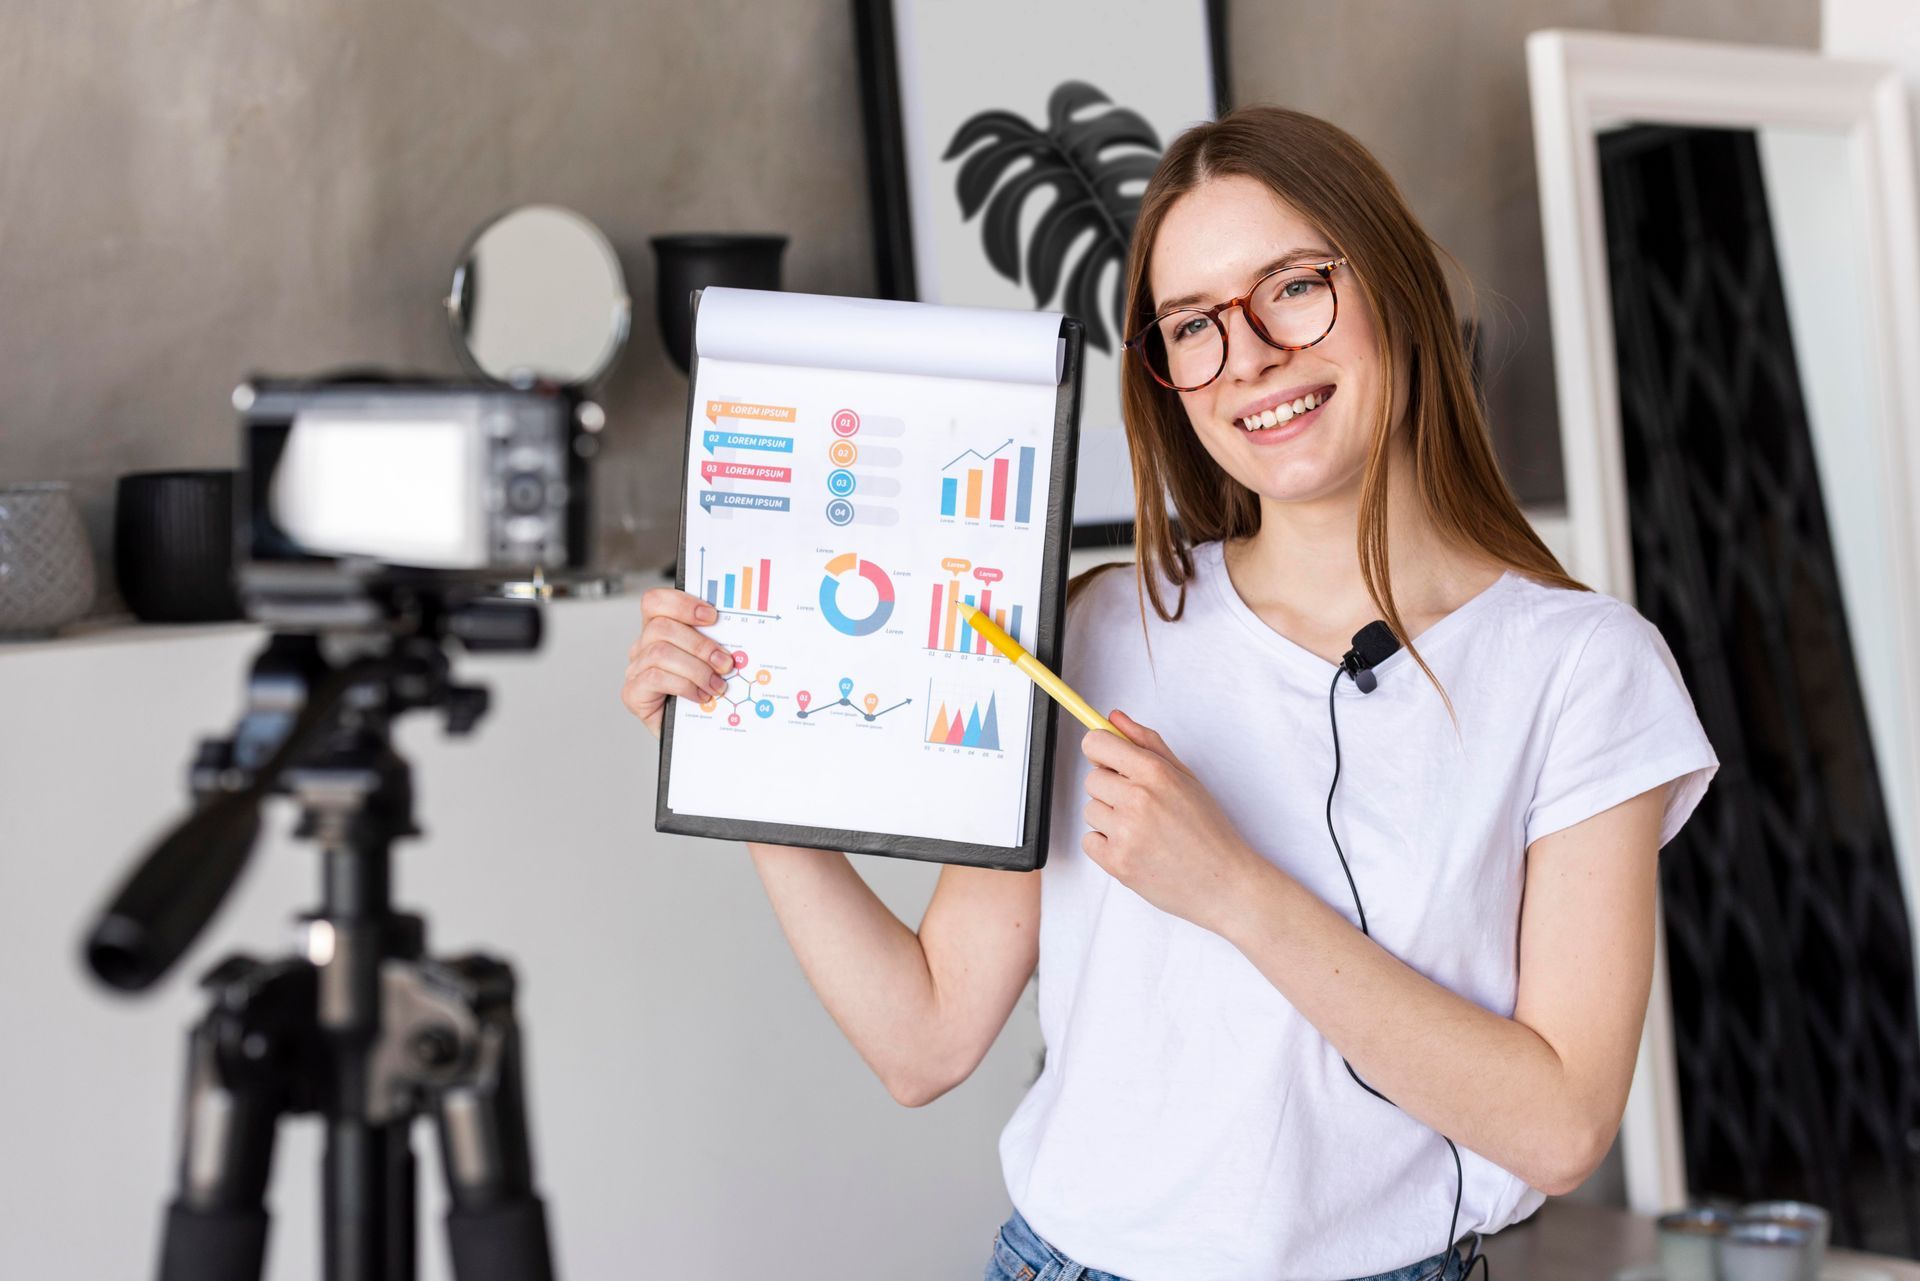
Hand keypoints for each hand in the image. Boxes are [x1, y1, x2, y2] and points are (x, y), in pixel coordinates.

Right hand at [622, 587, 737, 740]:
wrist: (692, 737)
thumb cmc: (702, 697)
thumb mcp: (710, 664)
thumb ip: (714, 645)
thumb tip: (737, 635)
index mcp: (659, 631)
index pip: (656, 602)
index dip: (682, 603)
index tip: (712, 616)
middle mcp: (643, 647)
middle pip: (661, 627)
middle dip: (700, 644)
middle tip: (725, 663)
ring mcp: (635, 670)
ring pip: (660, 652)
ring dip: (696, 668)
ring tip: (717, 685)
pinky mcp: (633, 693)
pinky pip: (655, 677)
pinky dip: (683, 685)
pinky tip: (700, 696)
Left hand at [1080, 710, 1265, 936]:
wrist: (1225, 883)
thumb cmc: (1209, 830)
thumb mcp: (1186, 777)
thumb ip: (1147, 743)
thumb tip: (1114, 718)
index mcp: (1155, 773)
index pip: (1096, 744)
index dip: (1100, 751)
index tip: (1108, 761)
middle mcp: (1137, 799)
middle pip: (1091, 779)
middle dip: (1111, 789)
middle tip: (1142, 806)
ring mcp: (1125, 832)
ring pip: (1090, 810)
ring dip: (1109, 819)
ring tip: (1144, 831)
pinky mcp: (1117, 863)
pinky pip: (1089, 842)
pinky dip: (1107, 847)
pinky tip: (1136, 849)